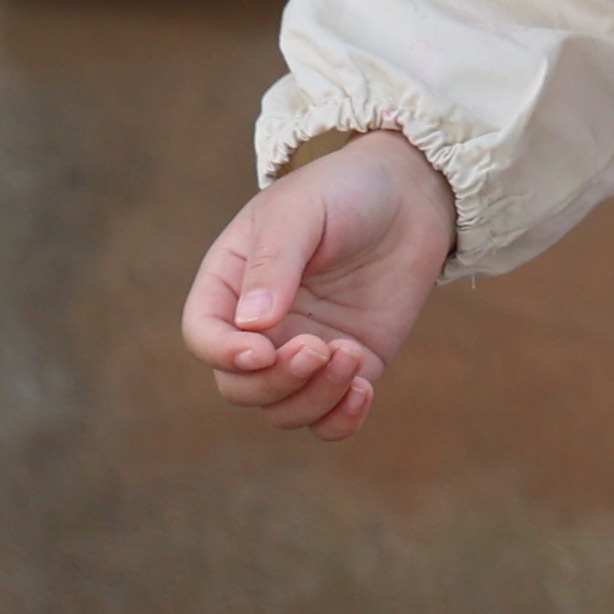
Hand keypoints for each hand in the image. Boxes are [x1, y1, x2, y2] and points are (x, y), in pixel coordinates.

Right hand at [183, 133, 458, 438]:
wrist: (409, 194)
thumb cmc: (342, 192)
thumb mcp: (301, 214)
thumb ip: (274, 264)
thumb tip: (252, 324)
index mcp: (230, 285)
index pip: (204, 336)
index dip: (223, 353)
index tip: (261, 349)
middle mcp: (259, 326)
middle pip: (240, 386)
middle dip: (275, 381)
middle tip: (319, 348)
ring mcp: (303, 350)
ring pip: (284, 410)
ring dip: (313, 399)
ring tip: (350, 354)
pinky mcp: (349, 365)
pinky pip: (331, 417)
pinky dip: (341, 421)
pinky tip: (364, 390)